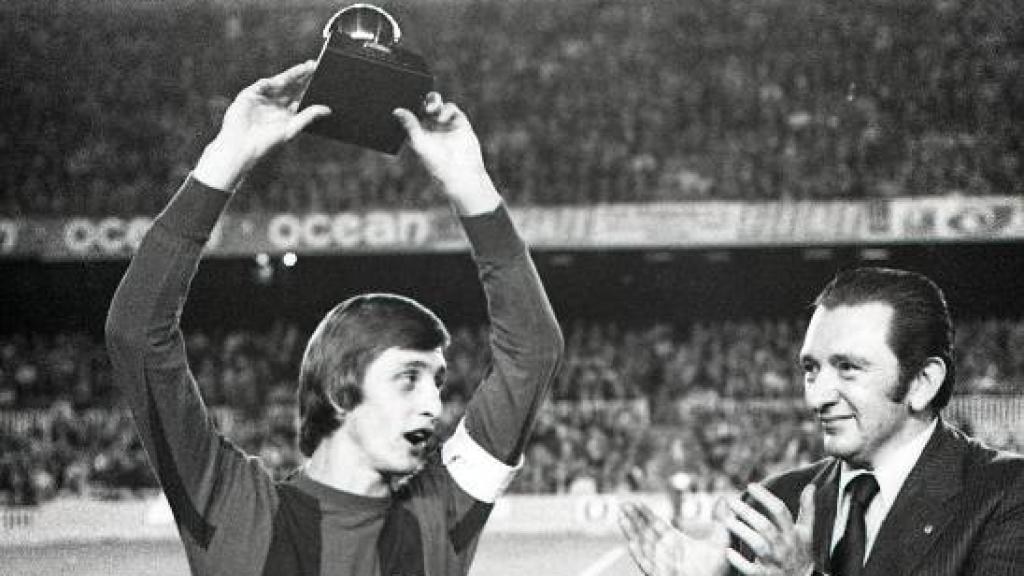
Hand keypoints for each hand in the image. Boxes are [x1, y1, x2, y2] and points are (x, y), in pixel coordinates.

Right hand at [194, 61, 330, 190]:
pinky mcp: (249, 95)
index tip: (323, 76)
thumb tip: (328, 110)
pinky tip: (284, 78)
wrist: (241, 147)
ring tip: (306, 67)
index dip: (310, 86)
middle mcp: (274, 103)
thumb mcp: (291, 128)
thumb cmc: (266, 143)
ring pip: (279, 83)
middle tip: (316, 65)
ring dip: (292, 74)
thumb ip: (308, 116)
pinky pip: (263, 84)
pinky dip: (273, 81)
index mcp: (285, 113)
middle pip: (291, 86)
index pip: (300, 95)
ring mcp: (261, 98)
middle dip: (303, 76)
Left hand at [393, 93, 499, 214]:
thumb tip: (397, 110)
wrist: (461, 172)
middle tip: (417, 96)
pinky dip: (445, 110)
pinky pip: (450, 108)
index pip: (410, 111)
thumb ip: (410, 125)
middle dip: (420, 97)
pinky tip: (441, 118)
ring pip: (437, 103)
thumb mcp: (419, 143)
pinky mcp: (458, 120)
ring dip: (433, 101)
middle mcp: (431, 124)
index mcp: (417, 129)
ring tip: (430, 109)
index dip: (406, 102)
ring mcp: (445, 121)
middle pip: (423, 103)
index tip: (401, 96)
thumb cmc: (437, 163)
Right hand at [619, 501, 730, 575]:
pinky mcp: (660, 575)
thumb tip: (723, 499)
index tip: (636, 502)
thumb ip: (721, 520)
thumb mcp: (721, 540)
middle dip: (633, 518)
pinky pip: (646, 564)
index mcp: (676, 542)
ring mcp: (662, 564)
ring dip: (630, 532)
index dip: (645, 514)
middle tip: (623, 504)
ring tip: (621, 517)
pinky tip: (630, 543)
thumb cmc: (719, 569)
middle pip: (645, 532)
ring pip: (642, 545)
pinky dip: (638, 554)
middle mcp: (666, 552)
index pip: (656, 525)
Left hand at [724, 484, 815, 575]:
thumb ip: (807, 510)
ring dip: (742, 531)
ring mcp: (776, 562)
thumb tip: (810, 486)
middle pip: (766, 526)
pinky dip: (740, 562)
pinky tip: (728, 551)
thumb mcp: (806, 533)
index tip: (751, 485)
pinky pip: (752, 570)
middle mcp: (785, 547)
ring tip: (726, 521)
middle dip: (748, 513)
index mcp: (794, 534)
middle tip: (732, 501)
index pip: (780, 511)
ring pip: (758, 545)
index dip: (766, 497)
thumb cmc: (801, 554)